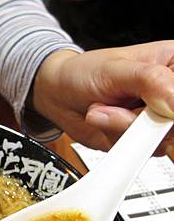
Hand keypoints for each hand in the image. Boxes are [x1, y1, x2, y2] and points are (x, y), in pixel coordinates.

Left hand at [32, 41, 173, 153]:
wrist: (58, 94)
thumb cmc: (84, 73)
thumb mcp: (116, 69)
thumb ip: (150, 82)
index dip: (172, 106)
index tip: (159, 109)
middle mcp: (171, 93)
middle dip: (143, 118)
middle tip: (119, 106)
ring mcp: (157, 119)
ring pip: (163, 140)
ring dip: (125, 128)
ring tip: (105, 109)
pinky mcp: (143, 140)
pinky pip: (142, 151)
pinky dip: (118, 138)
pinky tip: (106, 120)